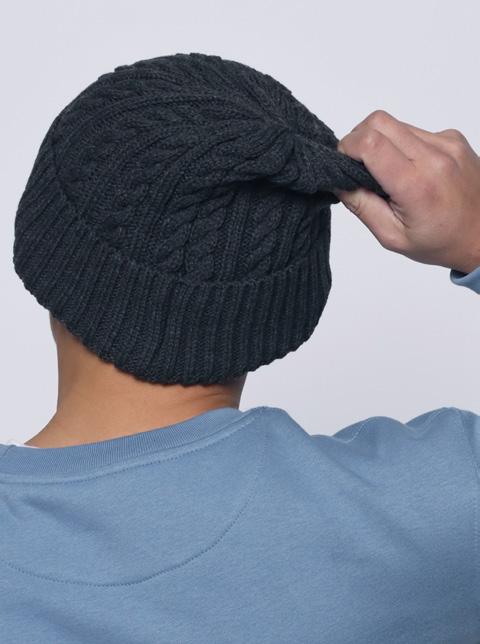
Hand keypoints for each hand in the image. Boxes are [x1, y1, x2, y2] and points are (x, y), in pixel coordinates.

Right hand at [332, 110, 479, 273]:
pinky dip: (402, 146)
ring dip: (381, 143)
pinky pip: (414, 130)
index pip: (370, 143)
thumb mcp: (392, 236)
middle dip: (358, 140)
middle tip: (357, 167)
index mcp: (417, 185)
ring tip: (388, 174)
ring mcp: (447, 143)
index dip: (347, 148)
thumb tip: (337, 180)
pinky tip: (410, 170)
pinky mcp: (453, 137)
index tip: (343, 165)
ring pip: (395, 124)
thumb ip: (361, 206)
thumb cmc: (441, 241)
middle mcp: (434, 157)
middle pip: (379, 122)